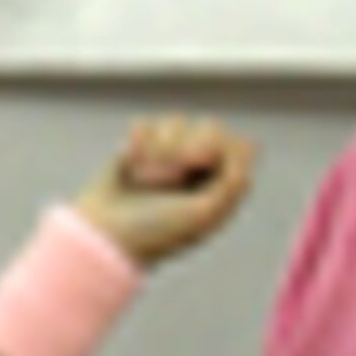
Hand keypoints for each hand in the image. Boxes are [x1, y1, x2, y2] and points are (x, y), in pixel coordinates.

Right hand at [77, 116, 254, 269]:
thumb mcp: (203, 214)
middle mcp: (199, 169)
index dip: (219, 146)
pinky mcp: (141, 146)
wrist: (105, 232)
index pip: (238, 145)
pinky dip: (138, 142)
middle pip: (210, 126)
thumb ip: (232, 182)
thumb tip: (251, 145)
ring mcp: (170, 155)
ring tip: (147, 178)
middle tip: (174, 173)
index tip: (200, 163)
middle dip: (188, 146)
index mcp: (221, 188)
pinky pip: (148, 123)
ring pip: (177, 122)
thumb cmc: (156, 230)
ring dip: (161, 149)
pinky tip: (130, 162)